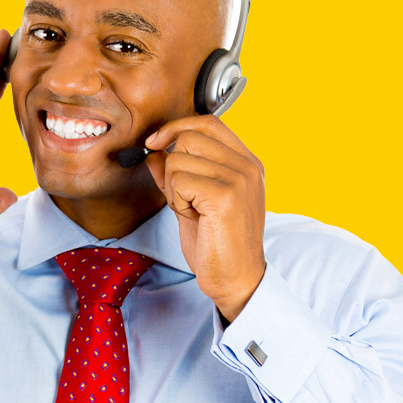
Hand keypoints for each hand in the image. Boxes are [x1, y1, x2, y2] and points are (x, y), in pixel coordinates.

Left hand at [144, 115, 265, 321]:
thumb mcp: (194, 201)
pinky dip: (176, 200)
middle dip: (173, 166)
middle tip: (183, 196)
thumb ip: (177, 173)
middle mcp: (248, 166)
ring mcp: (239, 179)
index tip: (156, 142)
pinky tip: (194, 217)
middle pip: (190, 137)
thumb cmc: (219, 244)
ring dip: (174, 188)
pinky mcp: (225, 196)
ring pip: (179, 159)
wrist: (237, 280)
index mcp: (247, 163)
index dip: (177, 127)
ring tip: (192, 211)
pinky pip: (179, 180)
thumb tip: (154, 152)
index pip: (208, 122)